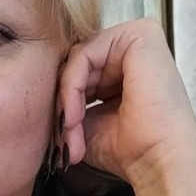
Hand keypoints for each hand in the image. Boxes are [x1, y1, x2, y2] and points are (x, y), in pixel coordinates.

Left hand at [58, 18, 195, 195]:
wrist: (155, 160)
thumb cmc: (127, 149)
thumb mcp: (83, 122)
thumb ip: (64, 101)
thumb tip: (40, 97)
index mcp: (121, 69)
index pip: (75, 72)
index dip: (63, 103)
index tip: (62, 135)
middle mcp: (130, 51)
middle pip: (73, 64)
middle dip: (63, 103)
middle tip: (65, 136)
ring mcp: (135, 39)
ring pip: (74, 60)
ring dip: (66, 99)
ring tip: (72, 129)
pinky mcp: (138, 35)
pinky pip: (83, 54)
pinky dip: (71, 87)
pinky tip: (76, 116)